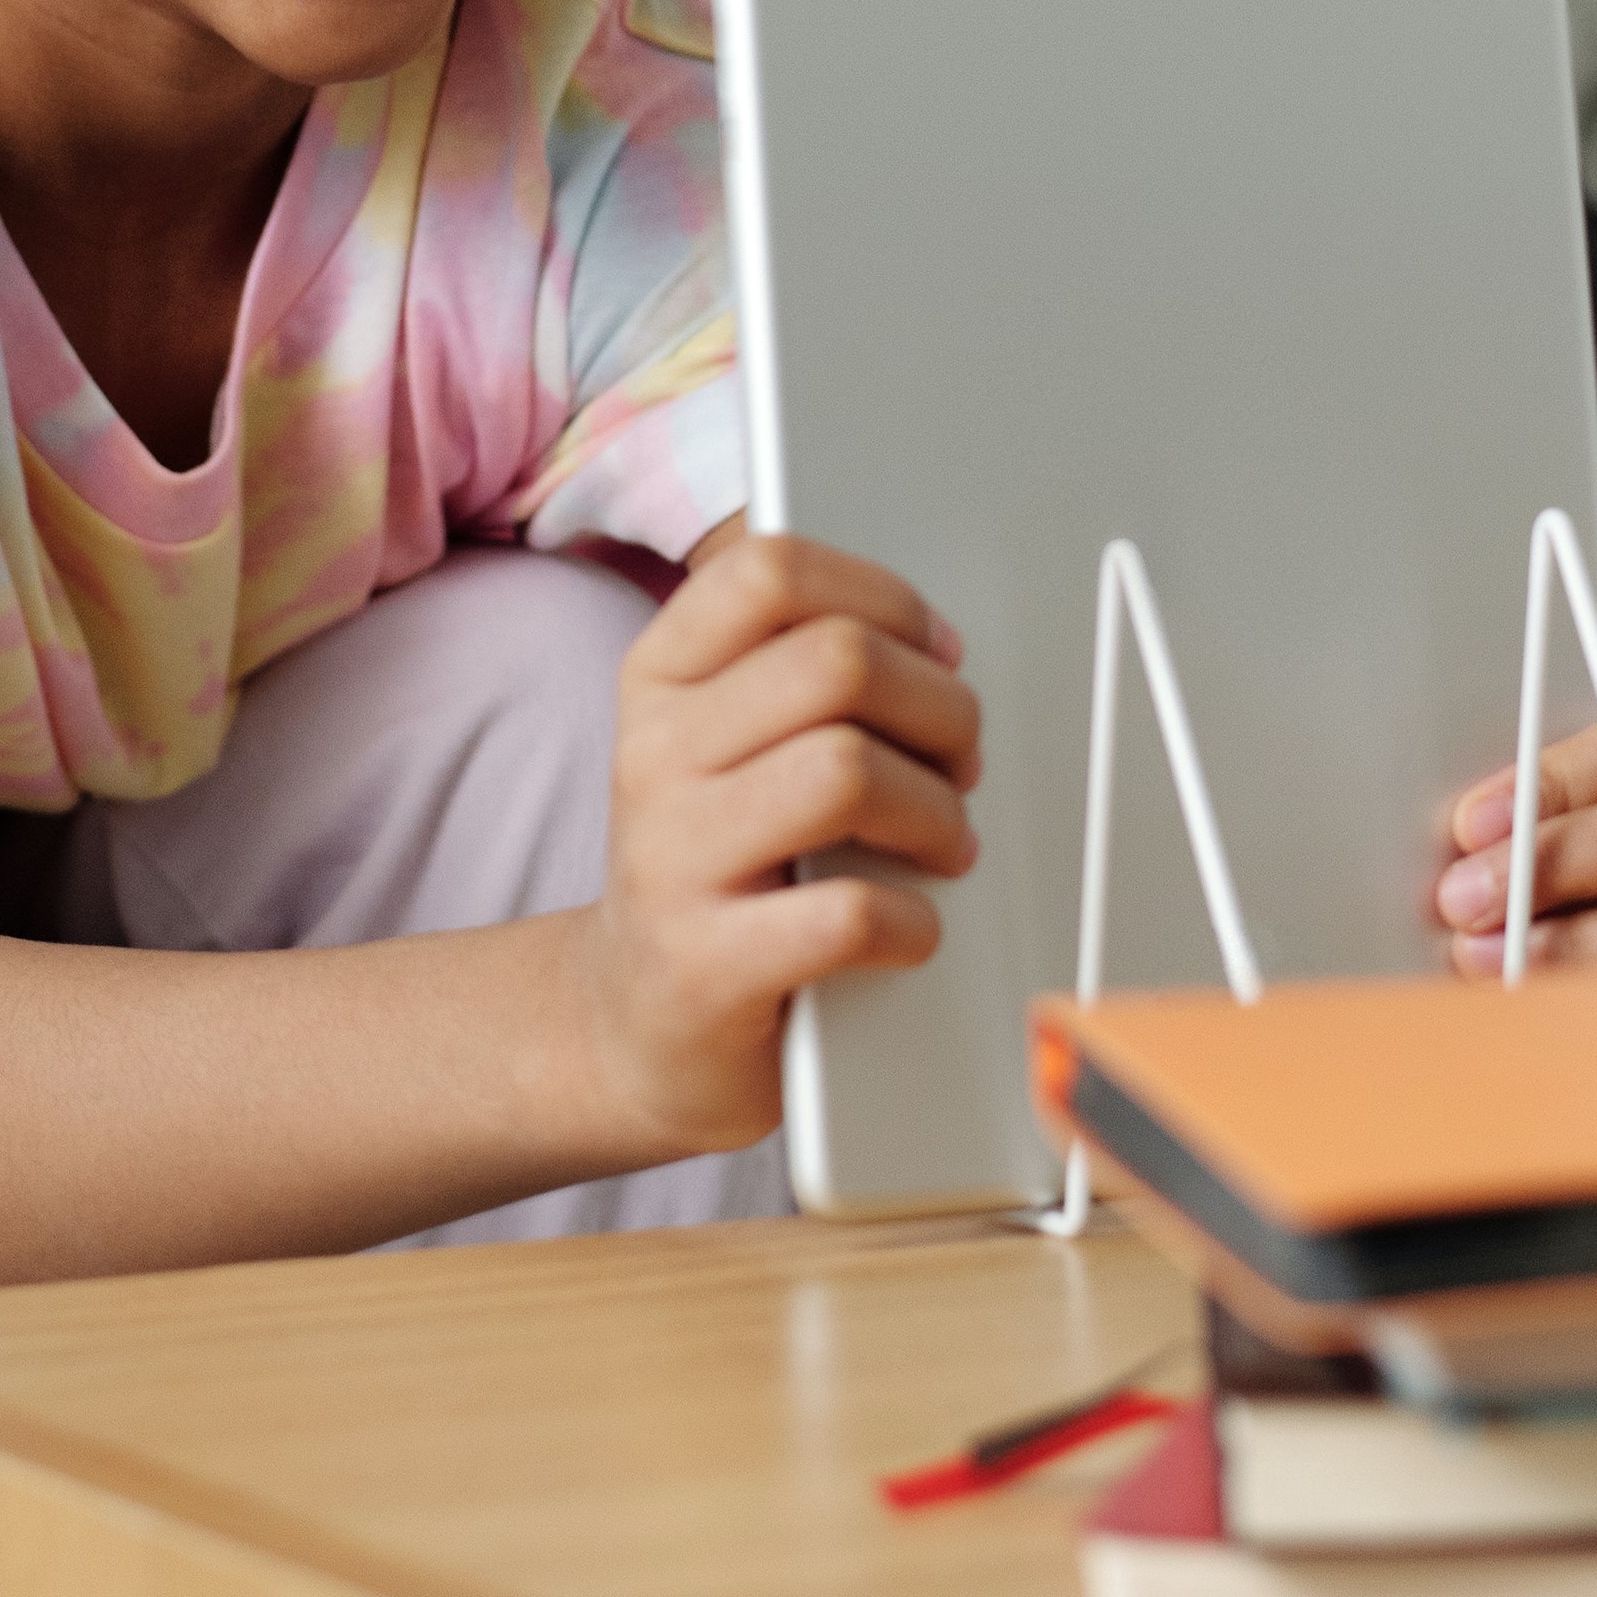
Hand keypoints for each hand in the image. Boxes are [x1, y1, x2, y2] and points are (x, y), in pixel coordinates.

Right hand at [569, 532, 982, 1156]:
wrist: (635, 1024)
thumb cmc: (715, 866)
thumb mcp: (723, 743)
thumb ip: (802, 675)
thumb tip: (936, 649)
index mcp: (660, 679)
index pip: (769, 571)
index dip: (882, 596)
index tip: (934, 649)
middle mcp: (653, 755)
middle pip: (837, 661)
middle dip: (939, 707)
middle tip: (961, 761)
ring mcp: (672, 861)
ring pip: (848, 770)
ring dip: (936, 811)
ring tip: (944, 843)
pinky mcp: (706, 966)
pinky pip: (850, 914)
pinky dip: (912, 922)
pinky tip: (909, 927)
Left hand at [1430, 511, 1596, 970]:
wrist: (1498, 998)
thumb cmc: (1512, 875)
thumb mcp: (1512, 783)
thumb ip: (1555, 675)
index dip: (1565, 772)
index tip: (1468, 818)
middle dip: (1562, 852)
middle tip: (1458, 891)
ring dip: (1575, 931)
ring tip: (1478, 954)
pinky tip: (1526, 999)